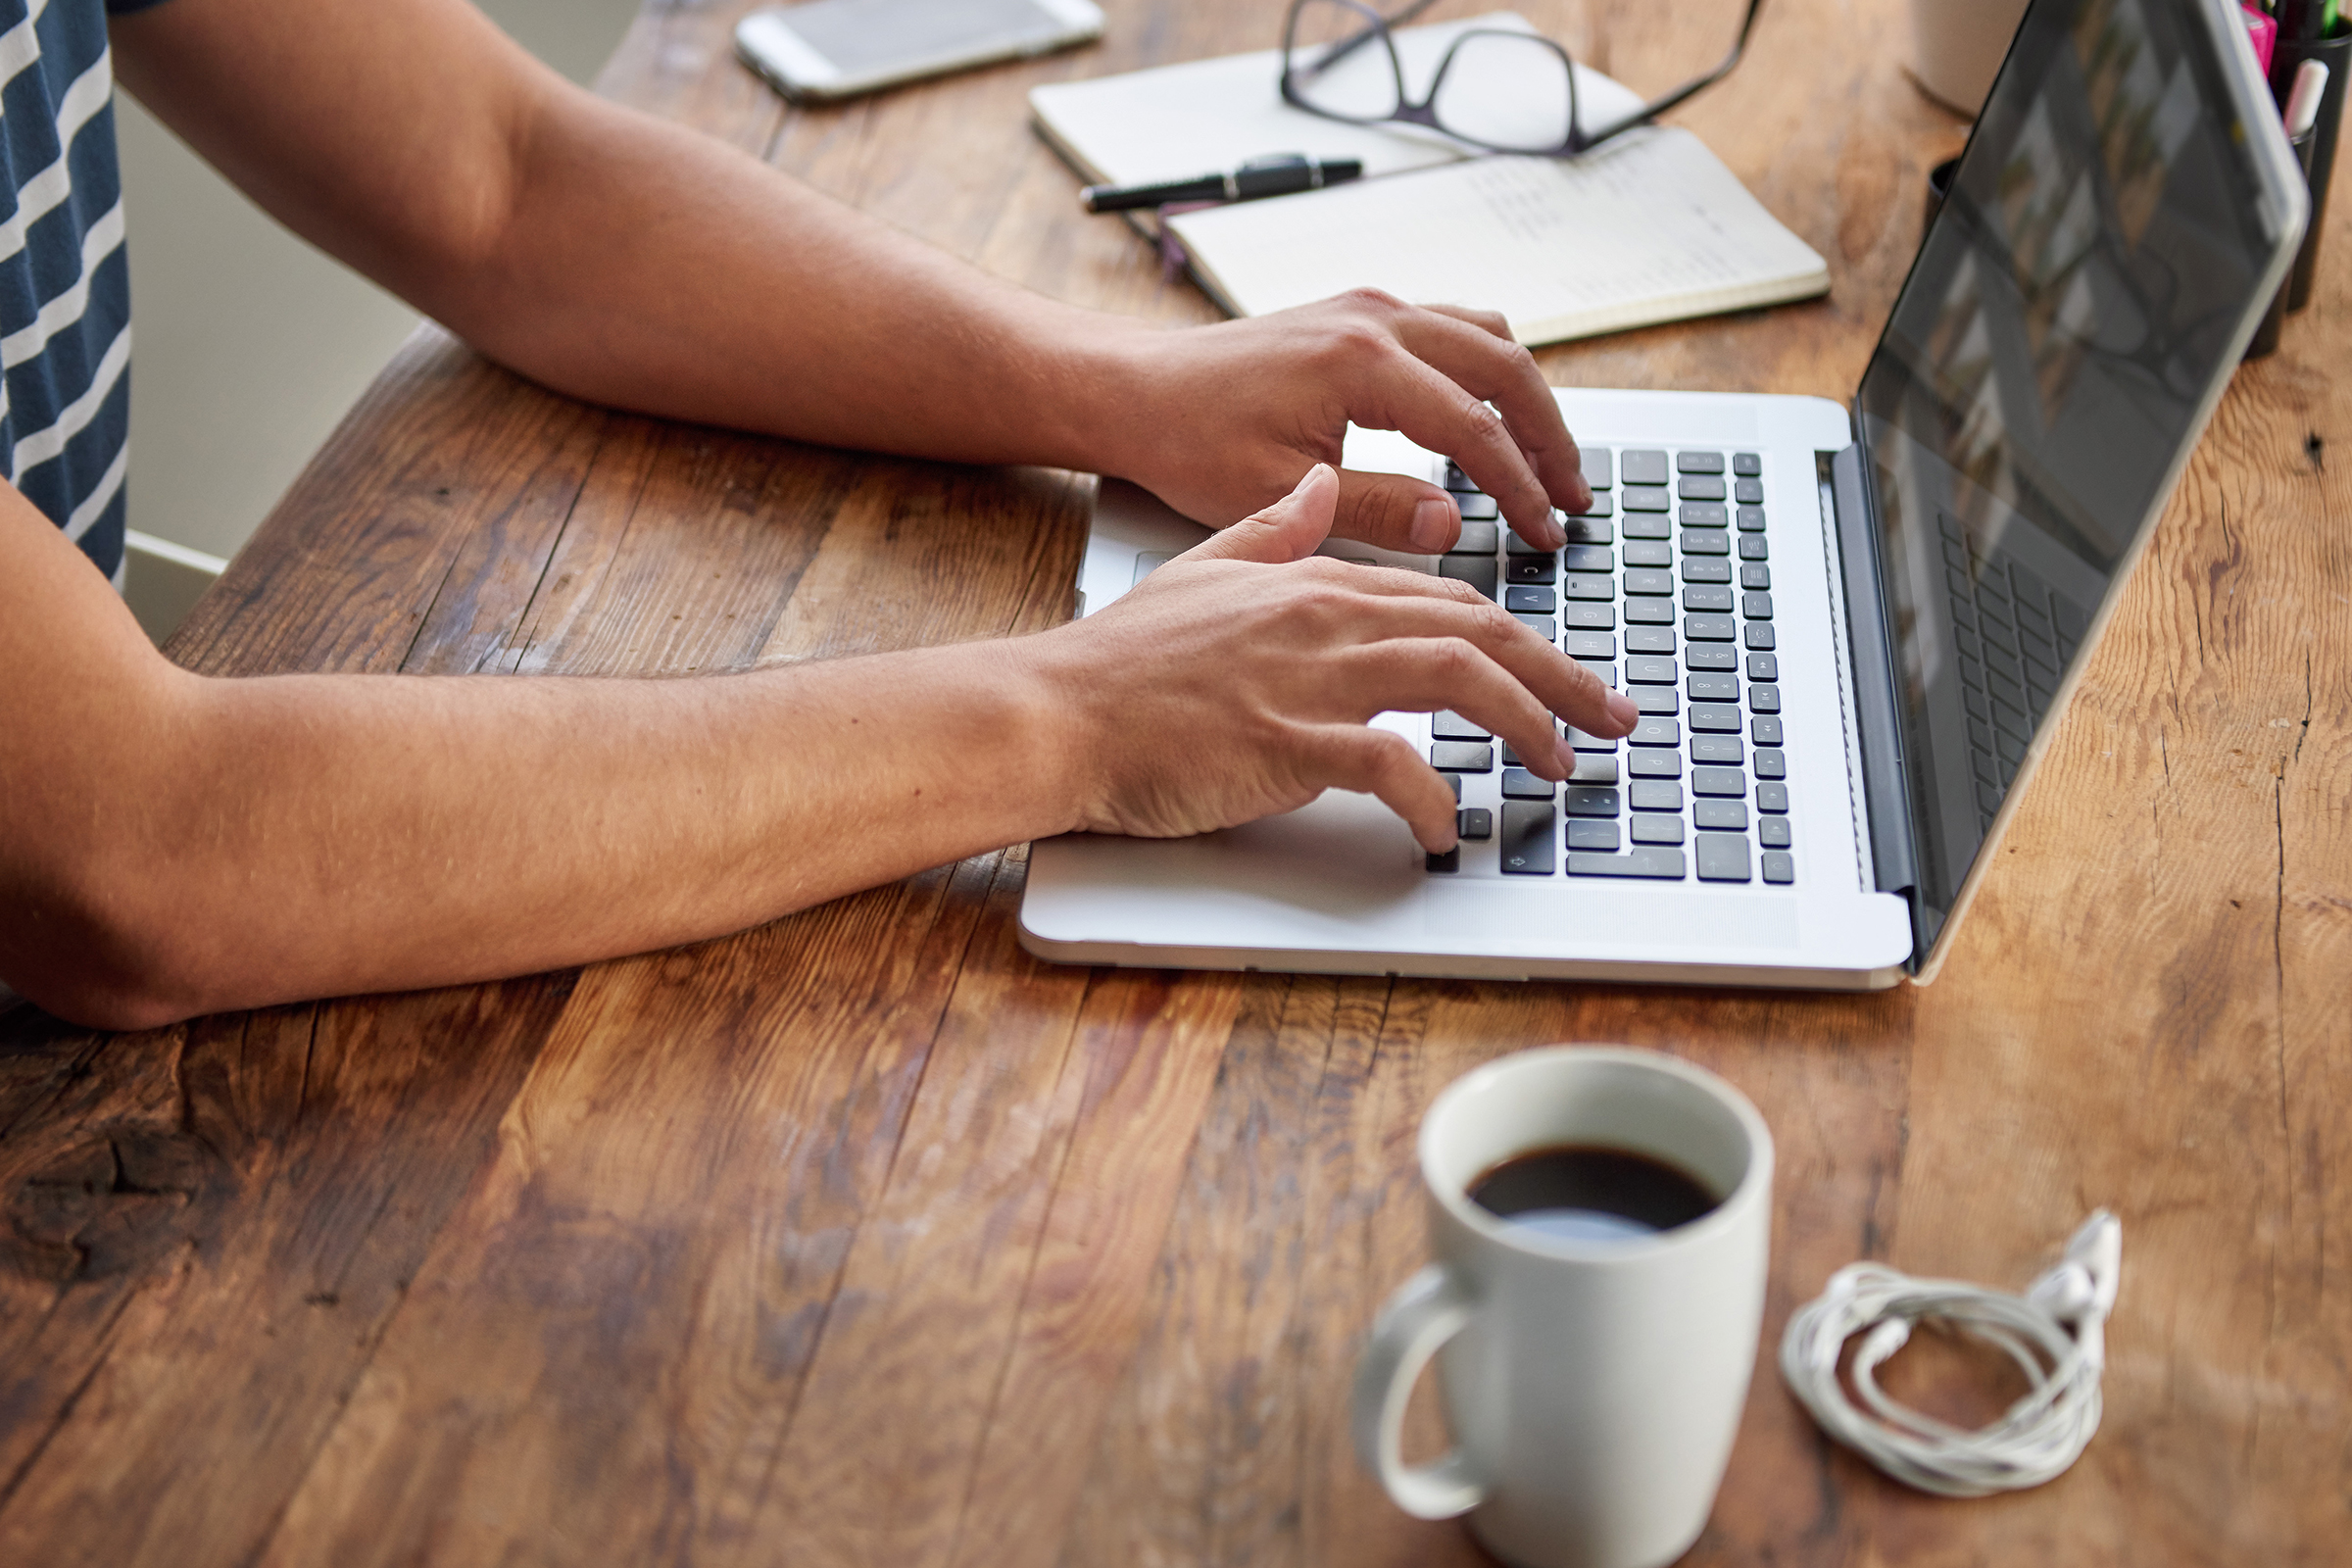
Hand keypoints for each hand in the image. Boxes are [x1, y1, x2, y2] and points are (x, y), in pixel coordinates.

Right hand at [1026, 464, 1636, 851]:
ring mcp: (1310, 679)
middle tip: (1616, 720)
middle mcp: (1328, 619)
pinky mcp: (1287, 743)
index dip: (1526, 637)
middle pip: (1480, 634)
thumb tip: (1318, 487)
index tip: (1570, 674)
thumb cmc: (1124, 661)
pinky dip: (1432, 800)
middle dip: (1563, 677)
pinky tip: (1445, 829)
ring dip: (1527, 726)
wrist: (1057, 709)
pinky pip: (1390, 766)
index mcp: (1317, 581)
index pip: (1451, 600)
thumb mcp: (1206, 569)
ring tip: (1562, 767)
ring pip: (1457, 683)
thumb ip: (1274, 529)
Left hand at [1089, 288, 1590, 556]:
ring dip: (1529, 399)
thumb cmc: (1189, 441)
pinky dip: (1491, 374)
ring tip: (1551, 463)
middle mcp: (1376, 318)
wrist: (1137, 389)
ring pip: (1487, 338)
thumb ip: (1374, 508)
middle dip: (1549, 438)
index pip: (1473, 427)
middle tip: (1574, 499)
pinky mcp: (1362, 313)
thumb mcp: (1279, 493)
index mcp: (1360, 362)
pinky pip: (1455, 329)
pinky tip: (1499, 419)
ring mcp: (1372, 307)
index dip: (1519, 485)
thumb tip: (1453, 526)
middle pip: (1504, 368)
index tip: (1546, 532)